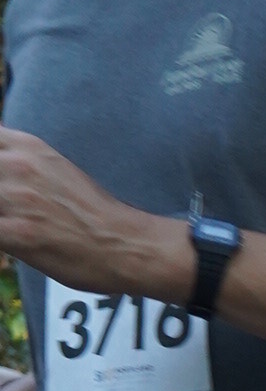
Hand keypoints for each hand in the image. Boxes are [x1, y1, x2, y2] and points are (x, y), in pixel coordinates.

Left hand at [0, 129, 187, 298]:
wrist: (127, 244)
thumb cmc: (93, 214)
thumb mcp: (54, 169)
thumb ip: (22, 164)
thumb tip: (5, 167)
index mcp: (27, 147)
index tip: (3, 183)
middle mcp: (18, 166)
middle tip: (10, 209)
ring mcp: (16, 199)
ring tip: (12, 226)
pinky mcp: (18, 233)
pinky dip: (0, 239)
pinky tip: (10, 244)